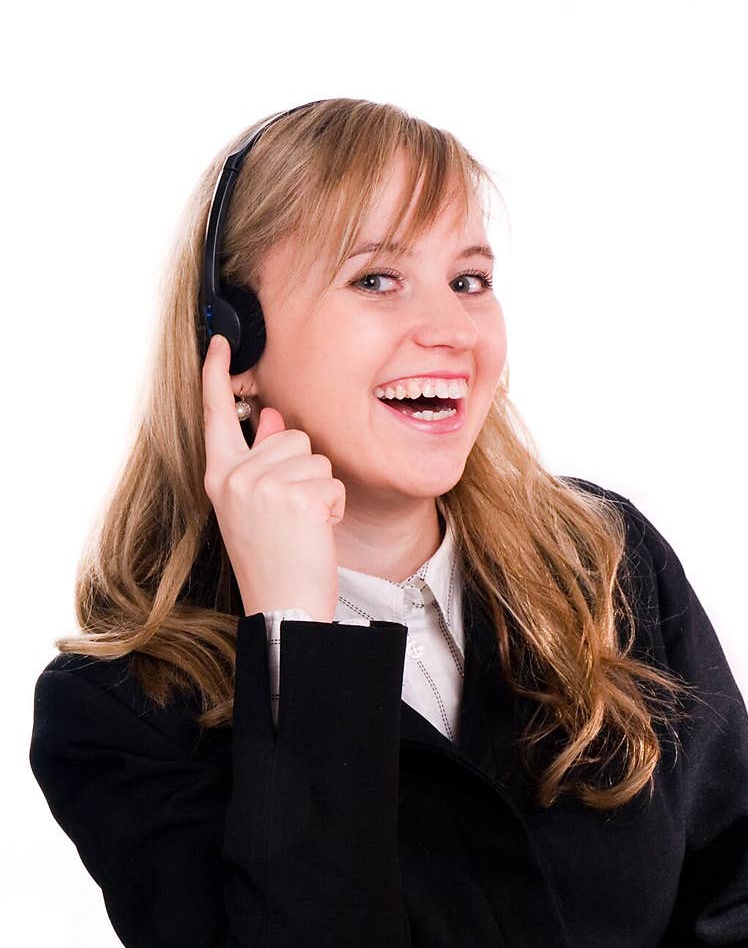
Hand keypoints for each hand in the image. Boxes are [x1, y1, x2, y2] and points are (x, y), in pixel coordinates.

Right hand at [201, 334, 343, 620]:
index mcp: (220, 478)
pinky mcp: (295, 496)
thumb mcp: (255, 507)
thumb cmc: (273, 561)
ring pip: (315, 457)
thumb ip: (261, 460)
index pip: (215, 416)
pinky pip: (331, 482)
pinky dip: (333, 507)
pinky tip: (315, 532)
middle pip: (290, 436)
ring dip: (320, 491)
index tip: (219, 341)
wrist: (284, 606)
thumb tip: (272, 417)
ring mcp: (263, 485)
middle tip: (292, 515)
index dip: (215, 375)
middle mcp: (236, 478)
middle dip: (304, 471)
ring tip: (302, 525)